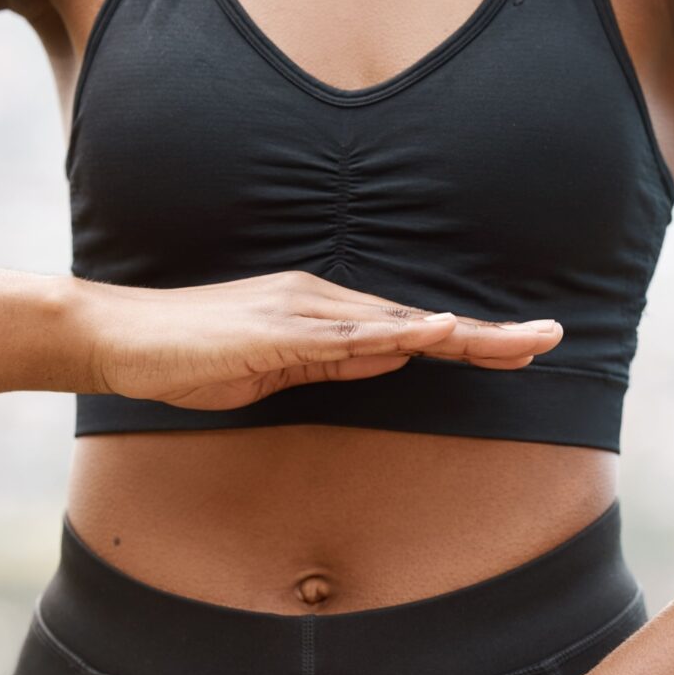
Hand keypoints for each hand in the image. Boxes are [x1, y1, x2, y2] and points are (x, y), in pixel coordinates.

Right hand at [76, 270, 563, 410]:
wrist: (119, 338)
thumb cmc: (191, 359)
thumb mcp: (276, 371)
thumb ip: (333, 364)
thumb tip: (393, 358)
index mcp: (326, 314)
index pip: (413, 330)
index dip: (473, 340)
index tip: (526, 348)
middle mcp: (322, 302)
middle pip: (420, 322)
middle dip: (490, 334)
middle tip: (554, 339)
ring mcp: (299, 314)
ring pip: (396, 324)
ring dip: (462, 334)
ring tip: (520, 342)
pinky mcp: (272, 333)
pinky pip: (343, 337)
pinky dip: (393, 335)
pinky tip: (435, 332)